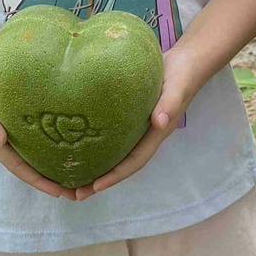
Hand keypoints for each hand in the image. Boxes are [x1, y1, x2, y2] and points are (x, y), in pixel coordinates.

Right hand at [0, 38, 77, 200]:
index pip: (21, 167)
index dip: (40, 181)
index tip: (61, 192)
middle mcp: (11, 133)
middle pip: (36, 161)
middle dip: (56, 176)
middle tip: (83, 189)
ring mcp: (21, 120)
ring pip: (44, 145)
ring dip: (62, 158)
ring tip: (89, 168)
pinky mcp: (31, 105)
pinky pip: (48, 123)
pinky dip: (62, 133)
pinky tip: (82, 135)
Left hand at [81, 42, 198, 196]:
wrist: (184, 62)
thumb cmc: (181, 76)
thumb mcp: (176, 89)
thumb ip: (169, 105)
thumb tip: (160, 122)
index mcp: (155, 135)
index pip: (134, 162)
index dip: (115, 176)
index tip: (94, 186)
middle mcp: (144, 137)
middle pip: (120, 165)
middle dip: (99, 181)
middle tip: (74, 193)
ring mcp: (136, 129)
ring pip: (114, 155)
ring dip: (95, 169)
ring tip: (70, 179)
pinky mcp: (128, 118)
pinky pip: (111, 139)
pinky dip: (96, 148)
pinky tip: (78, 148)